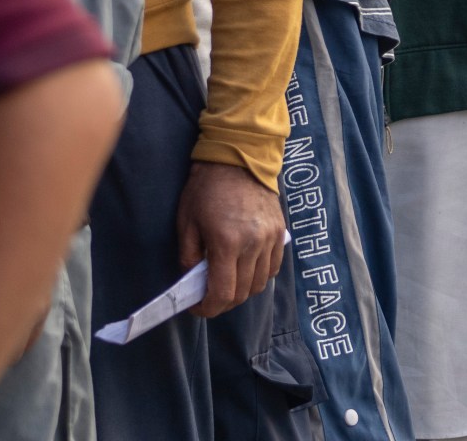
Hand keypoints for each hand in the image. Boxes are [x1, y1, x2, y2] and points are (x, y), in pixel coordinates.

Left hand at [176, 161, 283, 317]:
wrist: (237, 158)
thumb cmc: (206, 188)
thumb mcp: (186, 221)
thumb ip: (188, 256)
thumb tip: (192, 281)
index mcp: (227, 242)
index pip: (222, 293)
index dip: (209, 308)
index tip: (197, 308)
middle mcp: (253, 244)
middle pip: (242, 293)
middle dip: (223, 302)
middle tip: (208, 297)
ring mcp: (270, 239)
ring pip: (259, 284)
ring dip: (241, 291)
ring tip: (226, 283)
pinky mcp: (280, 233)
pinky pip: (273, 268)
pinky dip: (259, 276)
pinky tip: (245, 270)